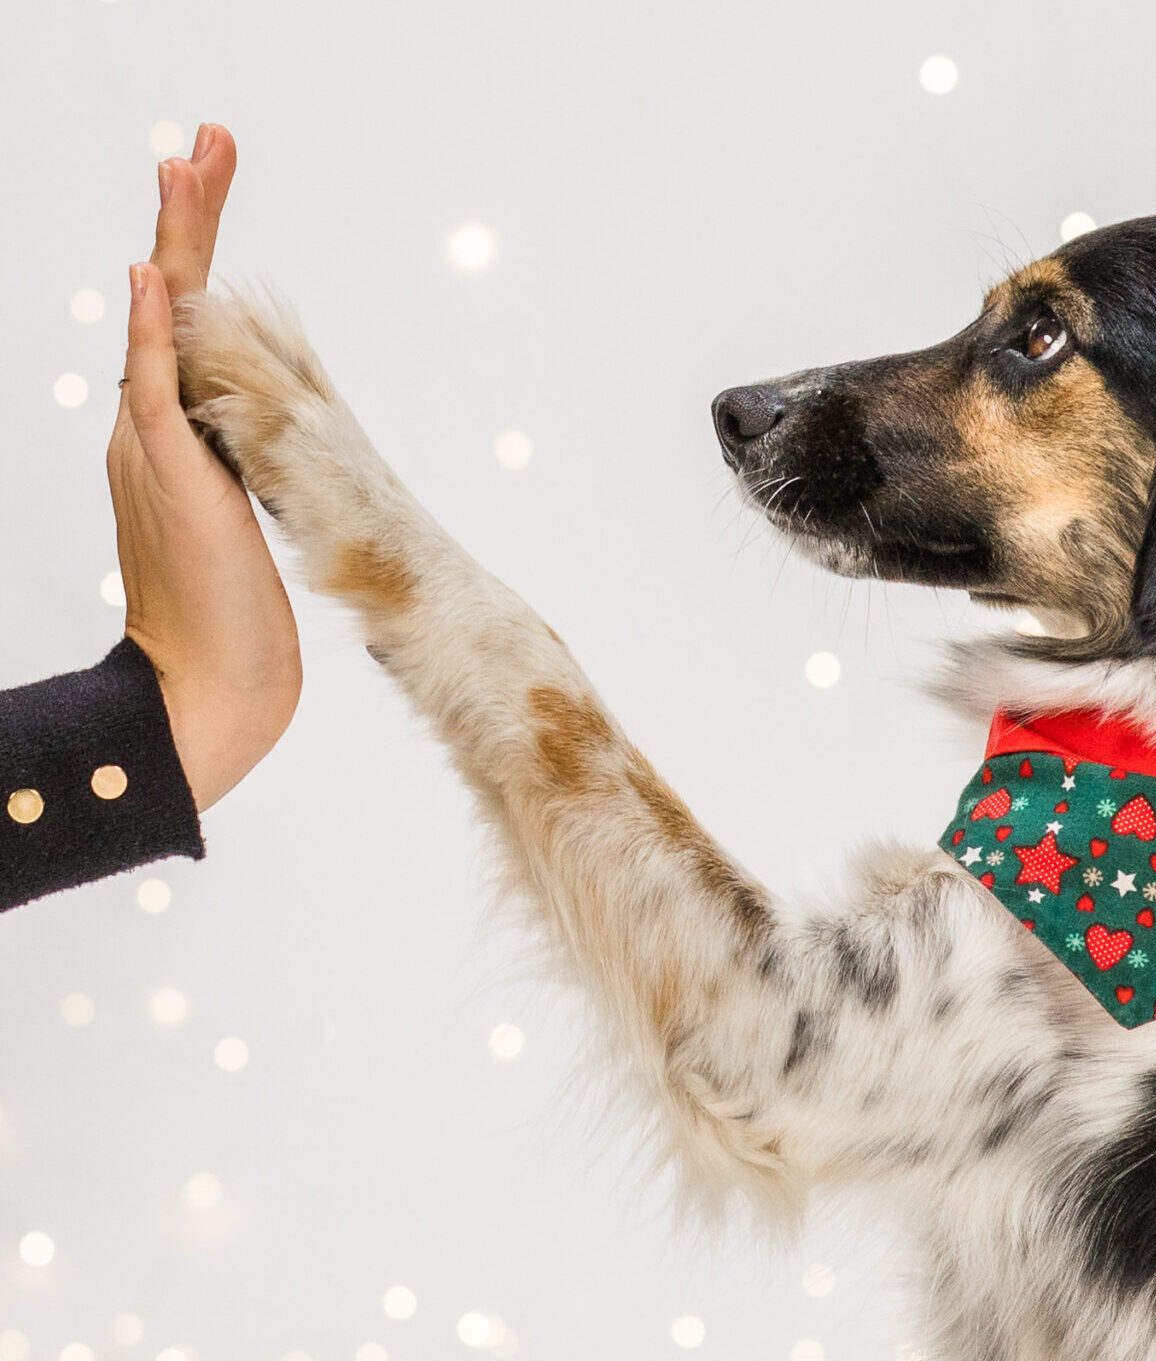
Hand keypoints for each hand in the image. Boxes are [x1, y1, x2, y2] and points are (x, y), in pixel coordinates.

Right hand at [108, 124, 301, 810]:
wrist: (212, 684)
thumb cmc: (235, 619)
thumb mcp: (240, 524)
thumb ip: (242, 475)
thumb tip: (264, 454)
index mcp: (175, 438)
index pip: (186, 327)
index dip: (197, 259)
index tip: (211, 183)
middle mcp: (155, 430)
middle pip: (171, 301)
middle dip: (190, 219)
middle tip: (207, 142)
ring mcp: (157, 448)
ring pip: (163, 324)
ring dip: (178, 241)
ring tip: (186, 161)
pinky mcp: (173, 476)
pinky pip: (157, 390)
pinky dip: (152, 332)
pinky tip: (152, 274)